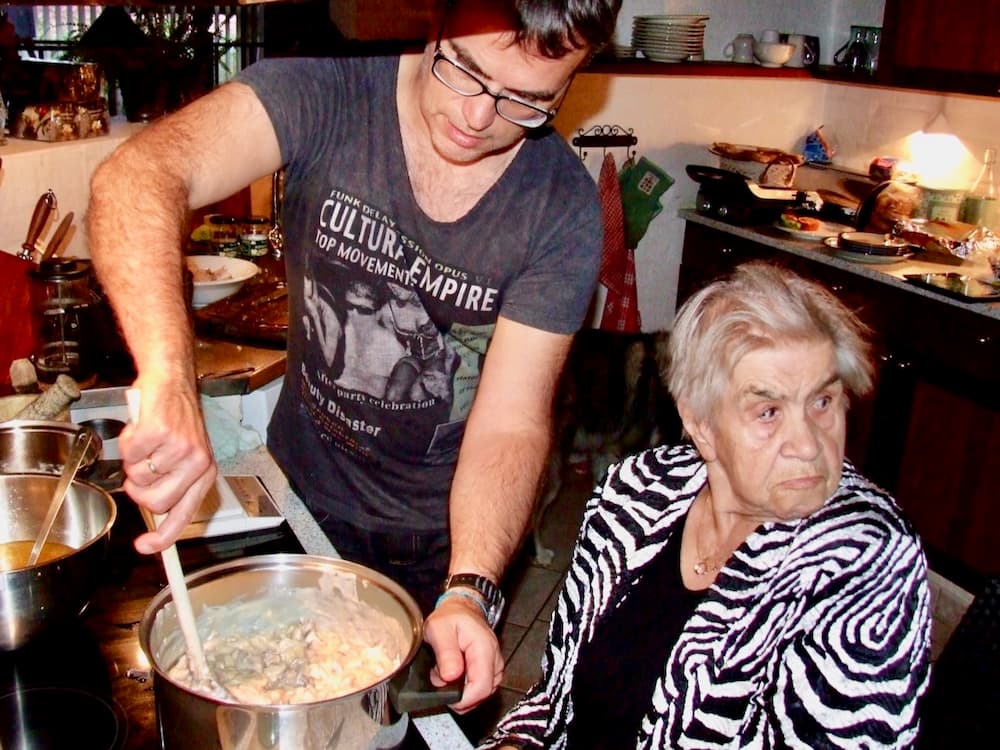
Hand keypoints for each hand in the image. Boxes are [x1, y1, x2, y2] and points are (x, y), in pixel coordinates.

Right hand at [120, 379, 215, 553]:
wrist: (172, 381)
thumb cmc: (175, 419)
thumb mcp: (184, 456)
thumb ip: (173, 484)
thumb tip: (155, 517)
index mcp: (204, 473)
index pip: (184, 514)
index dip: (164, 536)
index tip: (145, 546)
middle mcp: (197, 462)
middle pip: (155, 502)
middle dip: (138, 489)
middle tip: (141, 468)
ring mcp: (180, 447)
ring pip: (138, 477)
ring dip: (133, 461)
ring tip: (147, 442)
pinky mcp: (160, 432)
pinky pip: (129, 453)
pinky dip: (128, 441)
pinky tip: (141, 428)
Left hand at [422, 593, 503, 712]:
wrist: (461, 608)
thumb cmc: (450, 617)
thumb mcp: (438, 628)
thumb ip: (445, 653)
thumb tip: (450, 676)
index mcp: (483, 648)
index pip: (481, 687)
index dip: (463, 699)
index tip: (446, 697)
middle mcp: (494, 658)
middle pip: (483, 693)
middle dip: (460, 696)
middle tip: (441, 682)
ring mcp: (495, 665)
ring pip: (483, 693)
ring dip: (463, 692)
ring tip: (447, 675)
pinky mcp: (491, 669)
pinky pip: (481, 687)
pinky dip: (467, 688)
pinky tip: (455, 678)